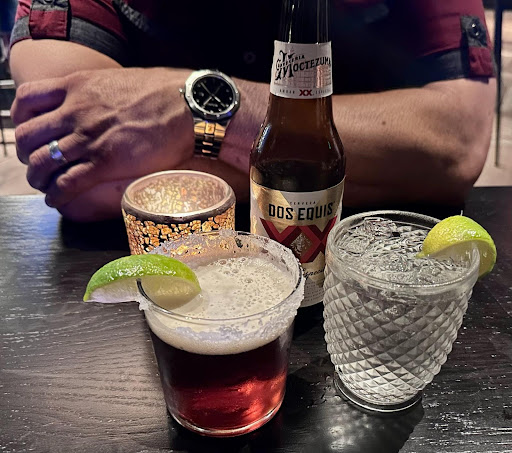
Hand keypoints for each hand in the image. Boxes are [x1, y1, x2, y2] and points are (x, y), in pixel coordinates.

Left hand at [11, 67, 193, 209]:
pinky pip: (66, 183)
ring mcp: (89, 138)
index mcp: (78, 86)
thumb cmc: (163, 92)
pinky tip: (57, 200)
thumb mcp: (119, 81)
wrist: (189, 105)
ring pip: (42, 162)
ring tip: (44, 186)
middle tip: (36, 164)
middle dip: (26, 154)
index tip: (28, 130)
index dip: (21, 119)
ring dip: (38, 179)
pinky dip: (56, 195)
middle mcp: (76, 111)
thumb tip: (98, 104)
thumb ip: (98, 92)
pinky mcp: (105, 162)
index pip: (27, 99)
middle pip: (28, 136)